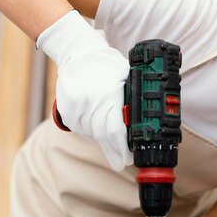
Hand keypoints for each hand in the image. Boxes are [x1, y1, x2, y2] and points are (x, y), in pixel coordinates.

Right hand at [37, 10, 132, 170]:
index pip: (116, 129)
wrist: (79, 54)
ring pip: (90, 133)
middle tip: (121, 162)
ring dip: (101, 140)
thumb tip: (150, 122)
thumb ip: (134, 98)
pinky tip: (93, 126)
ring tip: (109, 140)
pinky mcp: (66, 107)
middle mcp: (93, 99)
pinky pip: (78, 128)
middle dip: (113, 152)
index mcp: (111, 93)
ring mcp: (77, 104)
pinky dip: (87, 131)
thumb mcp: (127, 77)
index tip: (128, 159)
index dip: (122, 148)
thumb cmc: (109, 67)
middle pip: (102, 136)